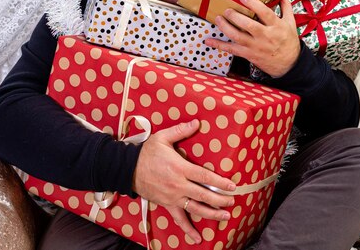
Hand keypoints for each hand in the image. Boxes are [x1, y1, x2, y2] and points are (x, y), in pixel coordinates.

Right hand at [132, 119, 235, 243]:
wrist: (127, 169)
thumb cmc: (146, 152)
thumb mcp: (162, 138)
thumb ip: (181, 130)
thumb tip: (197, 121)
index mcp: (180, 168)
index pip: (205, 177)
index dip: (220, 182)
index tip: (232, 186)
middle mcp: (178, 185)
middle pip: (204, 195)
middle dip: (220, 199)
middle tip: (232, 202)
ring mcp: (173, 197)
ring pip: (196, 209)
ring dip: (212, 214)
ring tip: (225, 216)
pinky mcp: (167, 204)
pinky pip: (179, 219)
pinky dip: (188, 230)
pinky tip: (197, 238)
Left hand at [205, 0, 300, 77]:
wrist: (289, 64)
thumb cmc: (289, 42)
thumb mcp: (290, 23)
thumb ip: (285, 6)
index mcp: (276, 26)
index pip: (265, 13)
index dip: (253, 5)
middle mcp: (265, 36)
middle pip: (248, 25)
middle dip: (235, 17)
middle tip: (227, 10)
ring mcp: (255, 46)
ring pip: (238, 37)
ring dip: (226, 27)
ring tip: (218, 19)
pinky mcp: (248, 54)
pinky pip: (232, 50)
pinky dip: (219, 45)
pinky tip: (209, 41)